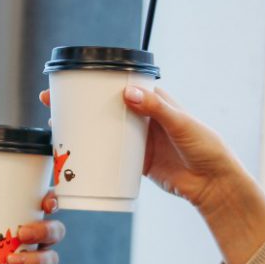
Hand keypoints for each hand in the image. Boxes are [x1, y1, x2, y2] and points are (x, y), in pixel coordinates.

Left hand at [0, 185, 64, 263]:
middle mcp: (35, 243)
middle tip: (22, 233)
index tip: (45, 203)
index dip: (53, 201)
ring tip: (11, 260)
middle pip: (54, 232)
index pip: (47, 207)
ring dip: (35, 259)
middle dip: (44, 231)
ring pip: (49, 260)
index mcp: (23, 221)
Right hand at [40, 87, 264, 263]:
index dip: (95, 81)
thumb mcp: (181, 124)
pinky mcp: (138, 162)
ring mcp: (139, 140)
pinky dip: (94, 153)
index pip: (119, 85)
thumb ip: (156, 108)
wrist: (213, 183)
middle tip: (50, 102)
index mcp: (155, 100)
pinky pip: (111, 154)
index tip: (70, 80)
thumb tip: (127, 92)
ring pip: (104, 130)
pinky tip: (75, 153)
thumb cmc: (205, 147)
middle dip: (79, 103)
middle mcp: (144, 117)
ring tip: (56, 126)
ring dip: (82, 128)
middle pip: (105, 106)